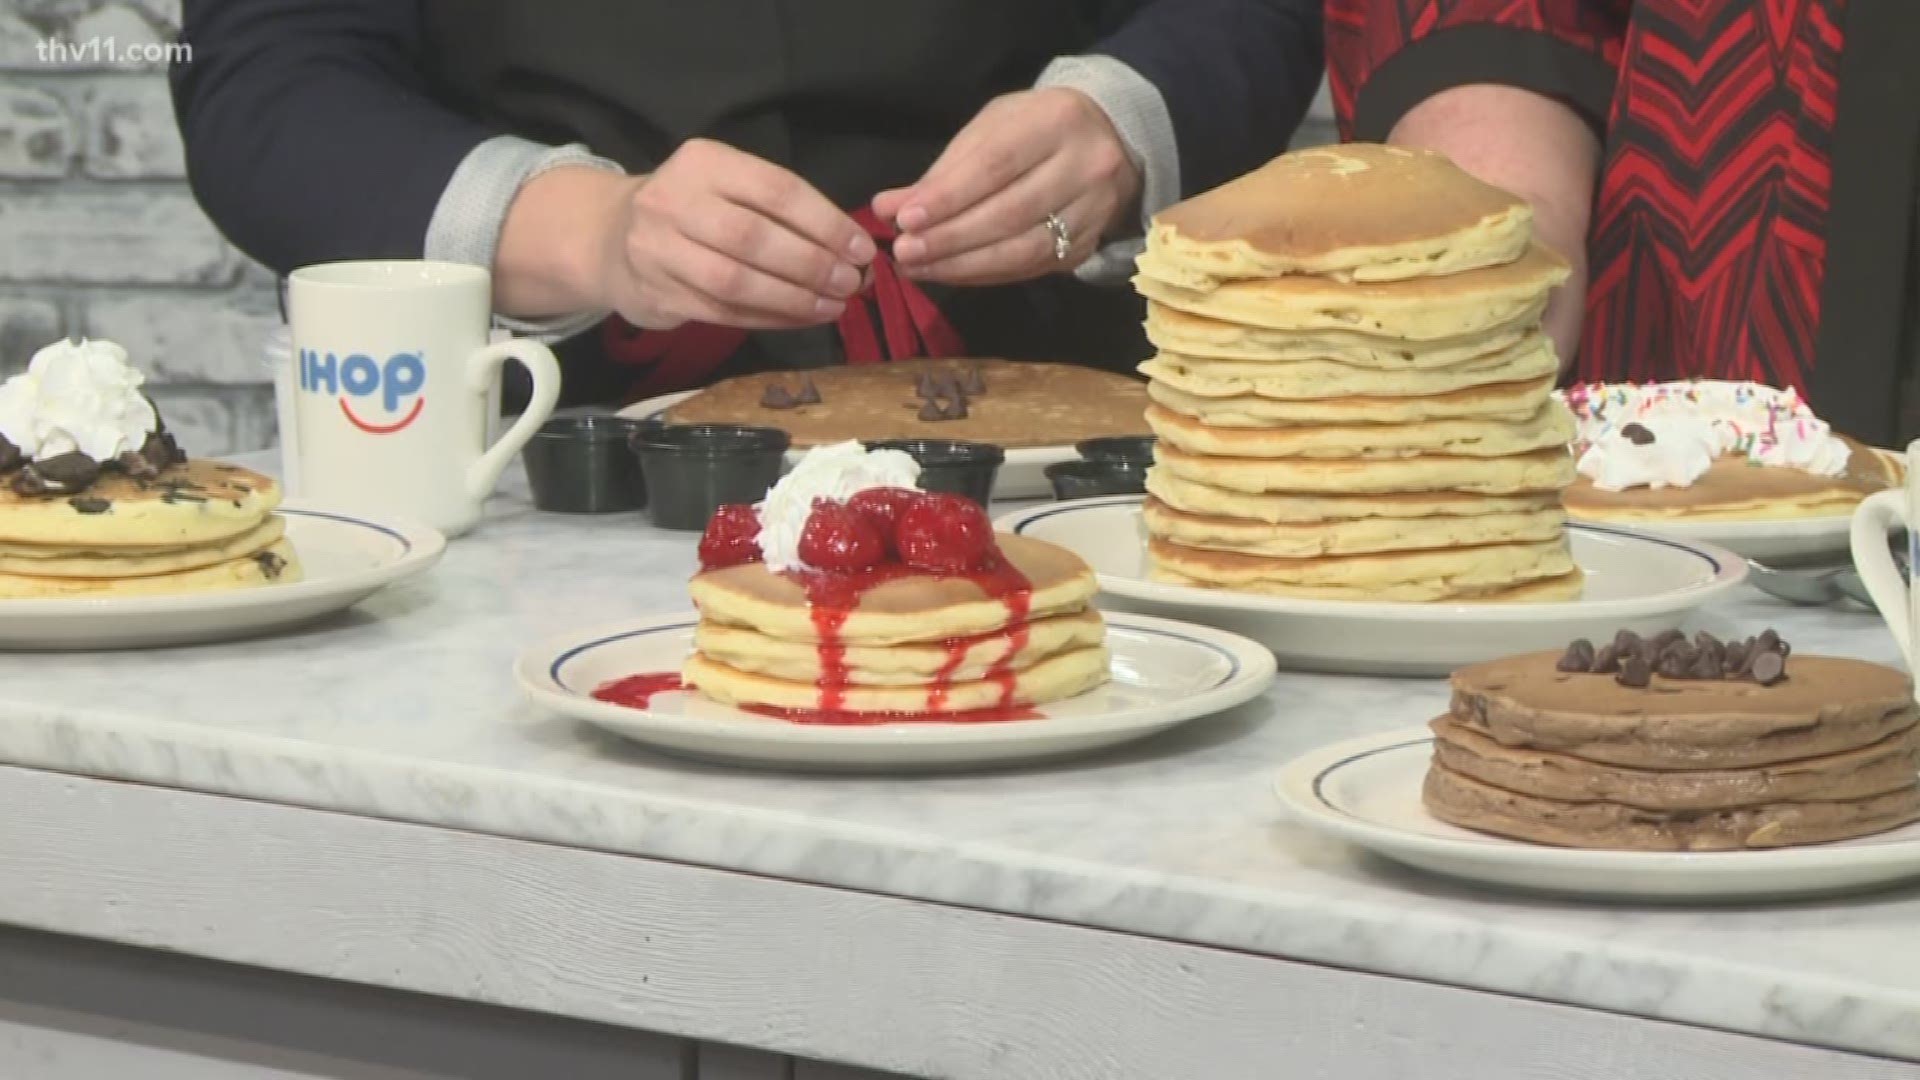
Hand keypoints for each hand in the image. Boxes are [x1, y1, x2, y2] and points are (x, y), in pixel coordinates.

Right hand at [591, 140, 875, 330]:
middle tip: (851, 283)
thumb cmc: (690, 210)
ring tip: (833, 307)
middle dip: (812, 264)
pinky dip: (770, 319)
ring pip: (736, 281)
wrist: (609, 238)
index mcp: (704, 162)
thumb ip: (781, 210)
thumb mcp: (726, 185)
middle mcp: (674, 200)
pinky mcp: (657, 293)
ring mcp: (658, 250)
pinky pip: (723, 312)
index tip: (862, 249)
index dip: (826, 222)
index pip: (776, 189)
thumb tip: (853, 249)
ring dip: (793, 298)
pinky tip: (800, 319)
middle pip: (755, 238)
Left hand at [873, 88, 1140, 285]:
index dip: (948, 197)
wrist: (1108, 140)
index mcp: (1057, 121)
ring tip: (918, 268)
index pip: (995, 165)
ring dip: (963, 265)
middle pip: (1009, 213)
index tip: (905, 219)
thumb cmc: (1034, 128)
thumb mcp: (992, 128)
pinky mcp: (1087, 246)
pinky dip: (984, 274)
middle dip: (950, 238)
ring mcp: (1093, 211)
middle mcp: (1085, 166)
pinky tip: (950, 273)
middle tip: (904, 252)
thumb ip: (944, 169)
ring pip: (1023, 250)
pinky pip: (1030, 268)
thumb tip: (888, 208)